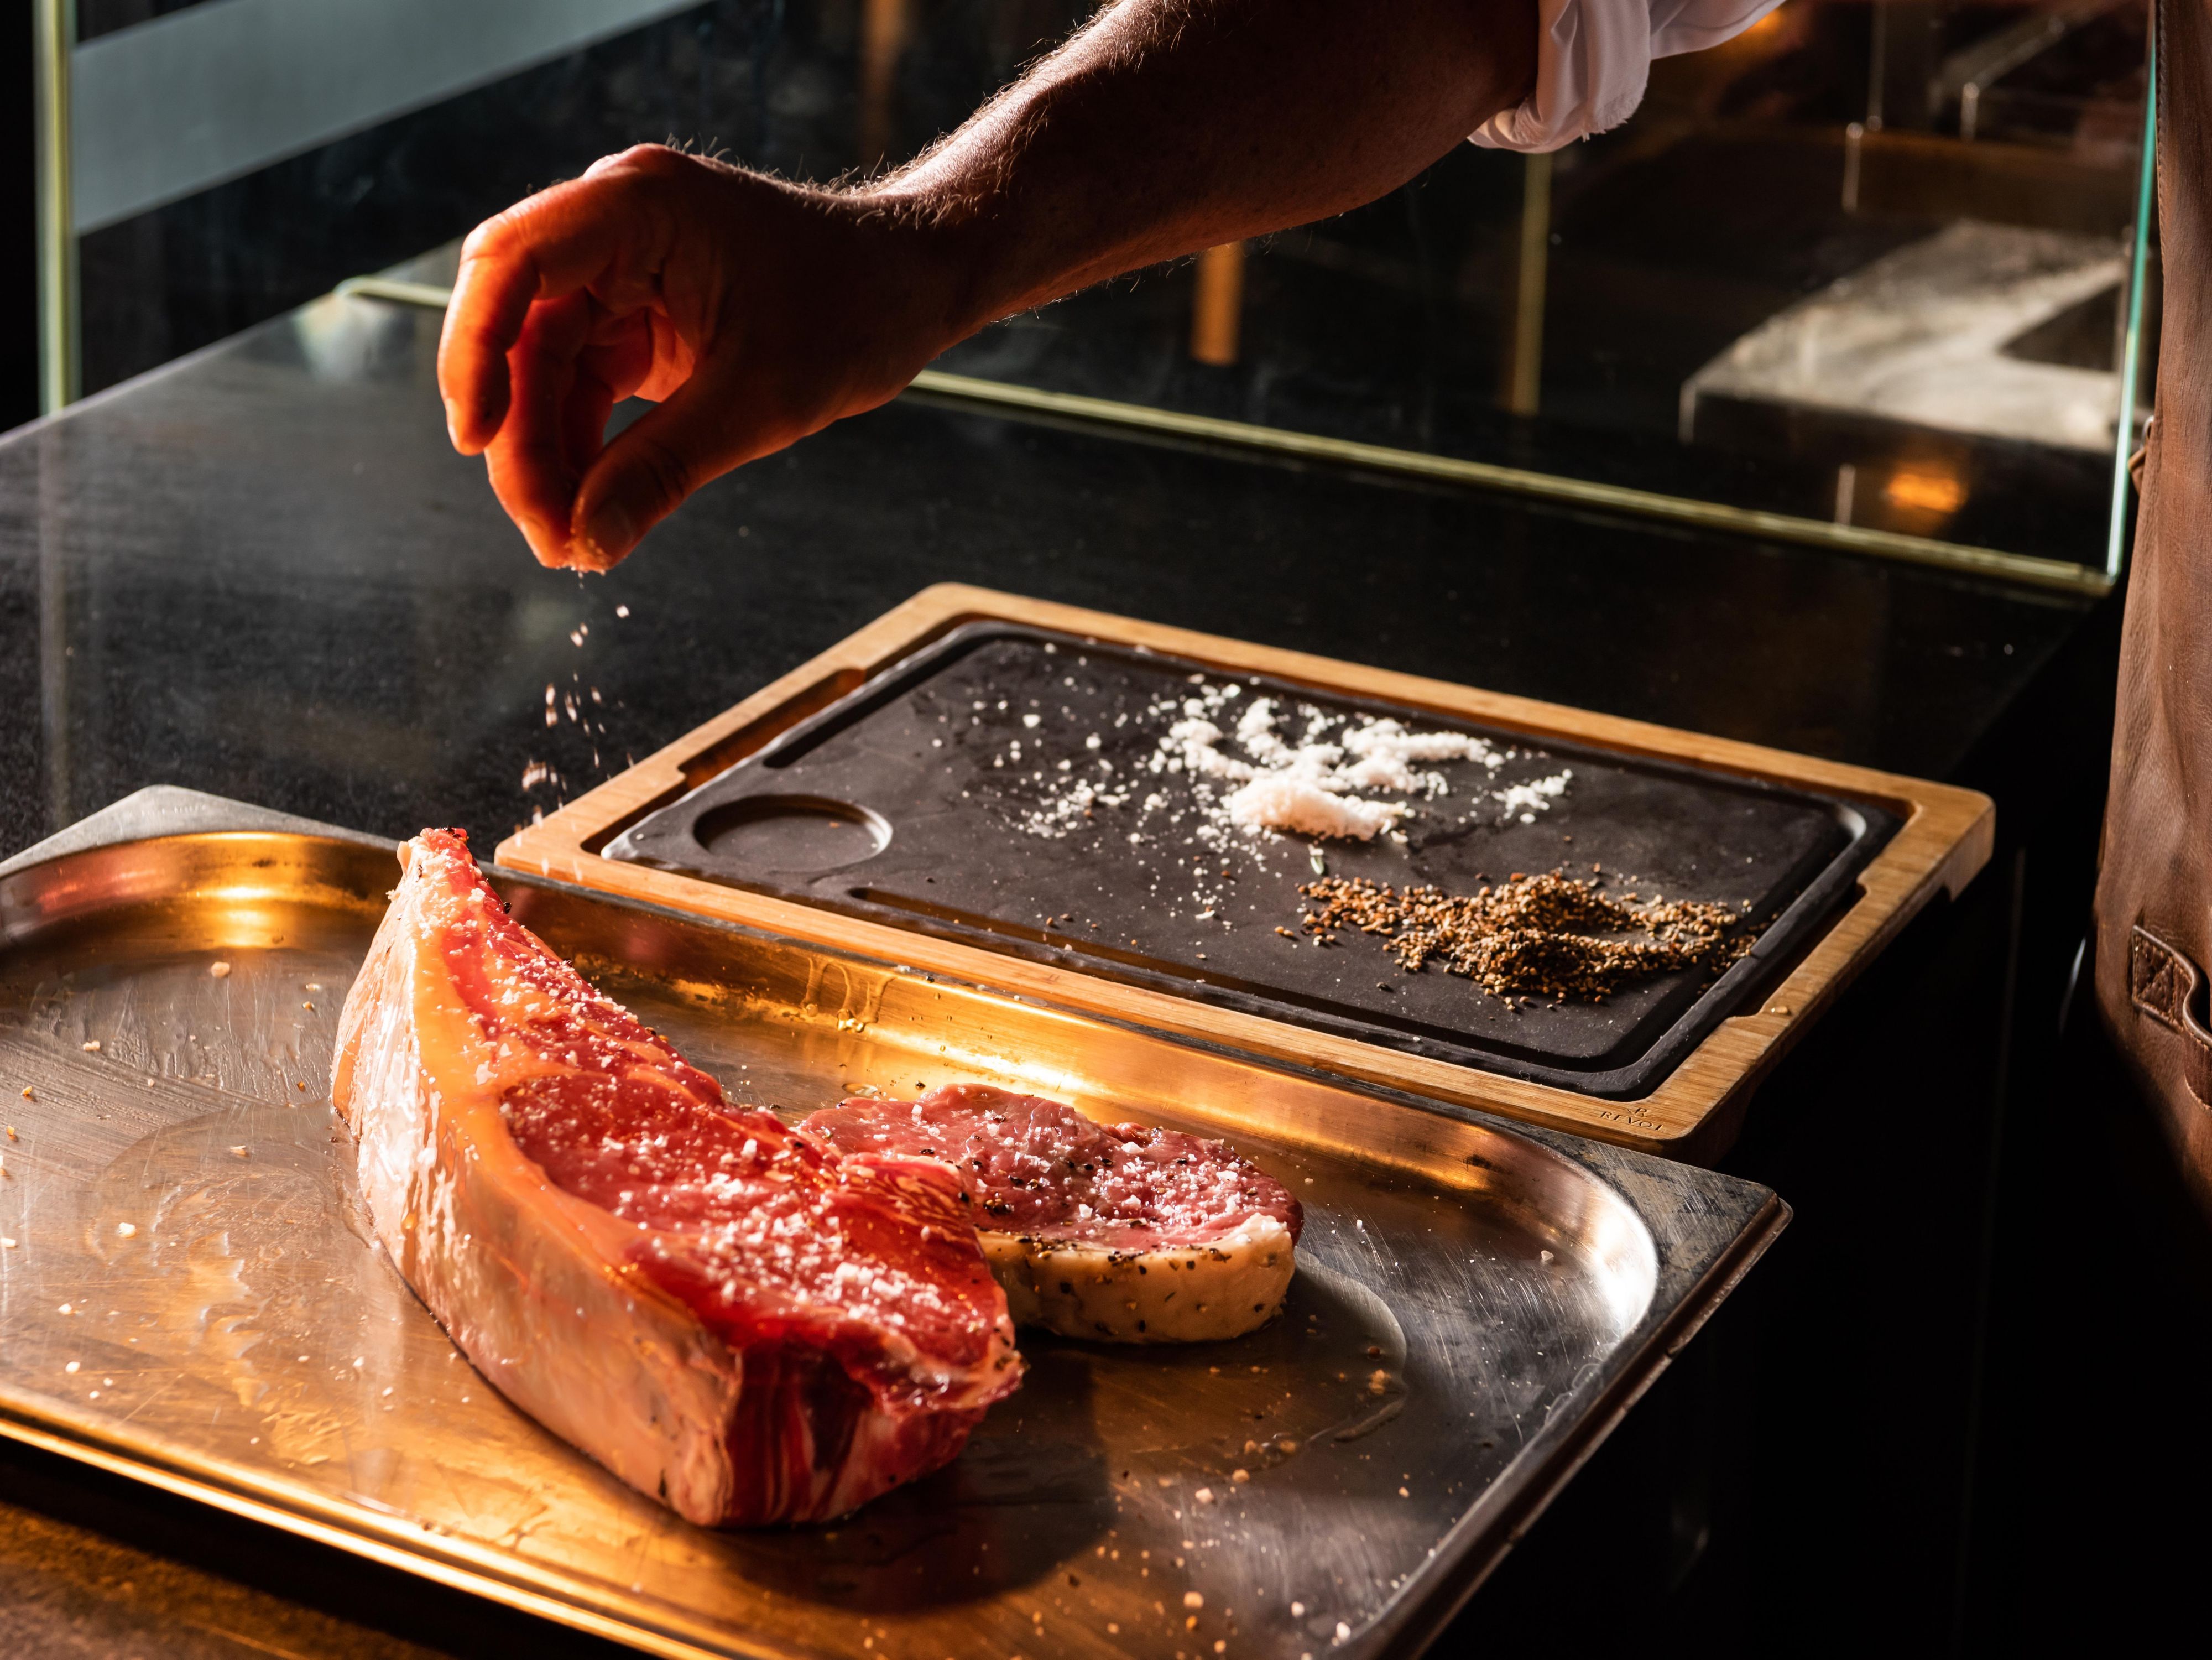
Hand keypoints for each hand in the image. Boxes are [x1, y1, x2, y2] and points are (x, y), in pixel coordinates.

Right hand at [437, 145, 966, 569]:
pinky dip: (580, 448)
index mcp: (638, 208)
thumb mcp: (762, 401)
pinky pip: (580, 383)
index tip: (474, 440)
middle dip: (518, 435)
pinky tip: (590, 509)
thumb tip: (586, 541)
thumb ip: (665, 469)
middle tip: (545, 531)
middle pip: (515, 328)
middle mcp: (614, 227)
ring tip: (569, 540)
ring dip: (545, 455)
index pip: (513, 262)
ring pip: (541, 367)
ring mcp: (622, 272)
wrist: (912, 283)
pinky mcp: (637, 317)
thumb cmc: (856, 309)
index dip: (475, 352)